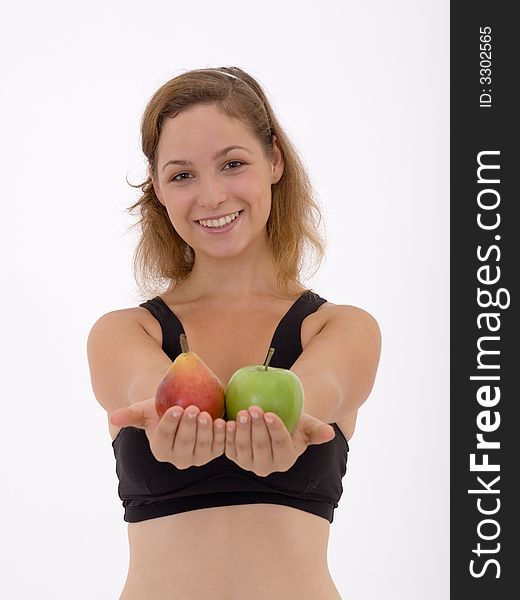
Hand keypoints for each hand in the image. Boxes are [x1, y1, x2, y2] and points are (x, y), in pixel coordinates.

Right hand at [109, 398, 226, 468]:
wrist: (184, 407)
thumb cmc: (161, 408)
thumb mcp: (145, 410)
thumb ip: (130, 414)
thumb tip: (113, 418)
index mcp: (160, 450)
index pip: (164, 437)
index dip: (170, 424)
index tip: (175, 408)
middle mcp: (178, 459)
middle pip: (184, 443)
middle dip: (188, 426)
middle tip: (192, 408)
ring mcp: (198, 458)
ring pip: (202, 447)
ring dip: (206, 432)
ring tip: (207, 414)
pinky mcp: (215, 453)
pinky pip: (219, 446)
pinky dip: (222, 436)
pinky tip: (223, 423)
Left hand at [224, 406, 335, 476]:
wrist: (273, 422)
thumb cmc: (293, 421)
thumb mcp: (307, 424)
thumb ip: (317, 430)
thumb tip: (330, 433)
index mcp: (286, 460)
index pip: (281, 444)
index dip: (275, 430)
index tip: (270, 414)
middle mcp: (267, 467)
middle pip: (261, 446)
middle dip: (256, 427)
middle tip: (253, 408)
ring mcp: (248, 464)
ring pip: (243, 448)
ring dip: (241, 430)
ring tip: (241, 412)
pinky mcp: (233, 457)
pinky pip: (228, 447)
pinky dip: (227, 436)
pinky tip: (226, 422)